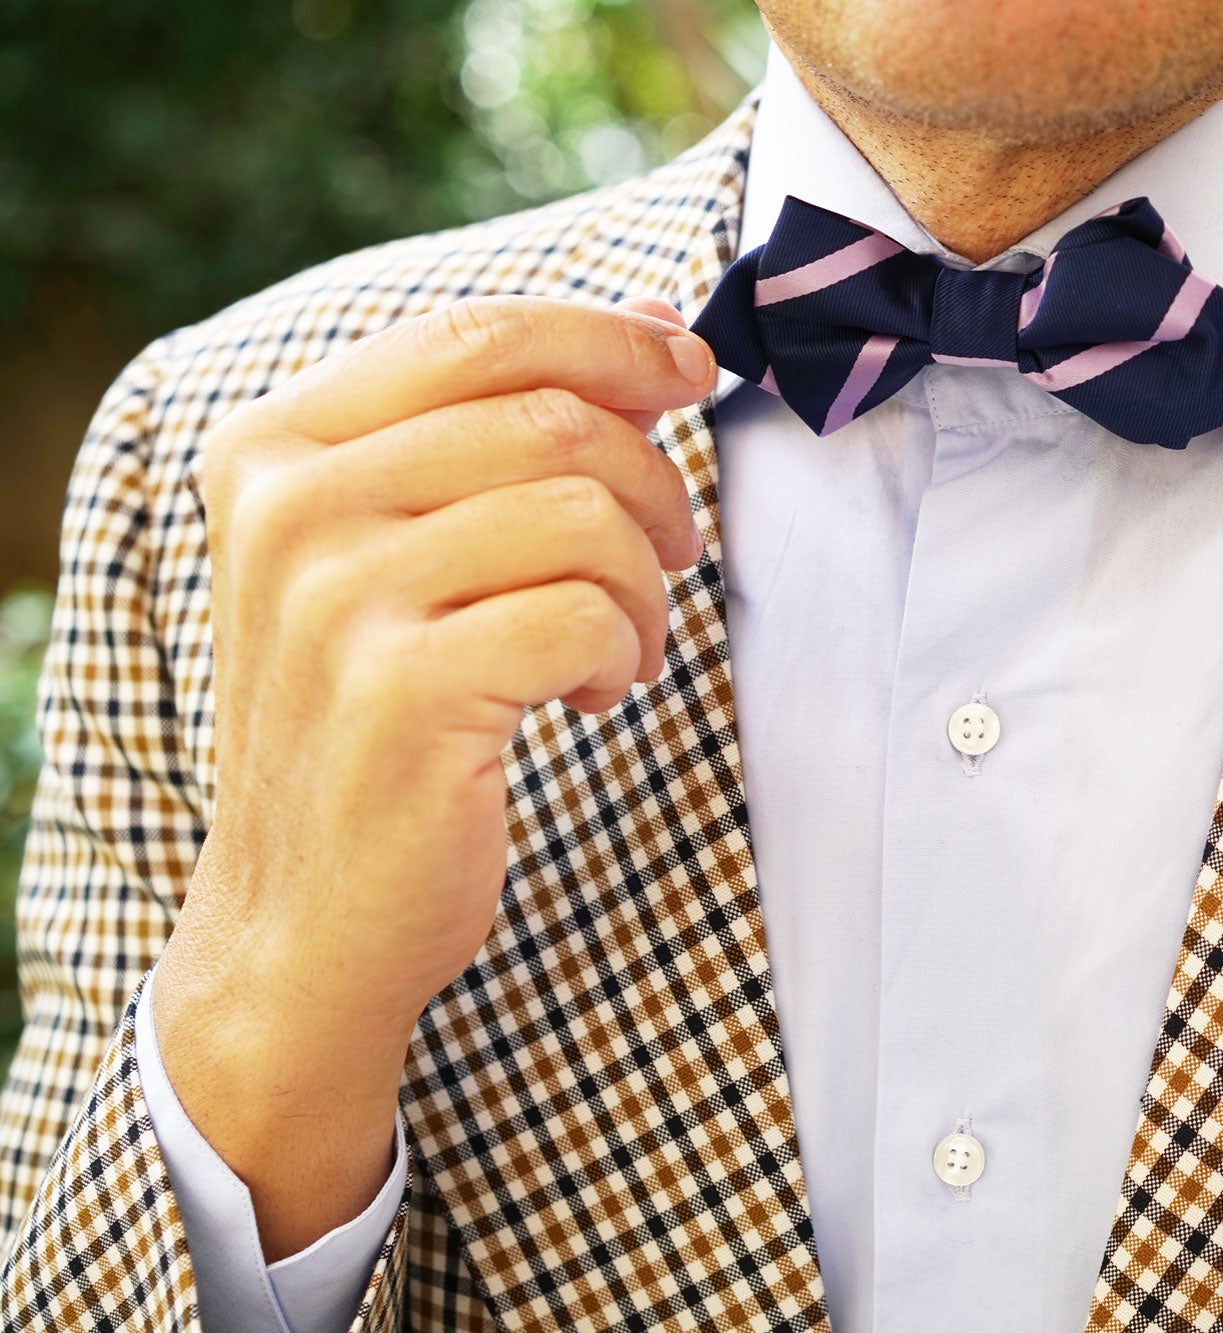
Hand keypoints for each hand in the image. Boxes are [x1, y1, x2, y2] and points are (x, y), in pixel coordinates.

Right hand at [149, 295, 713, 1258]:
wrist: (305, 917)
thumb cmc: (373, 721)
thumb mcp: (394, 553)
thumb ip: (494, 430)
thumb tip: (648, 321)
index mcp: (273, 446)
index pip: (480, 334)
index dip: (612, 342)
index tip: (688, 372)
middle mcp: (288, 506)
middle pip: (553, 420)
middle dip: (652, 484)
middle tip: (670, 552)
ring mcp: (335, 599)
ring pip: (584, 516)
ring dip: (642, 586)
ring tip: (616, 646)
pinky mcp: (402, 690)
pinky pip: (587, 616)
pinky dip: (624, 656)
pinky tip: (589, 697)